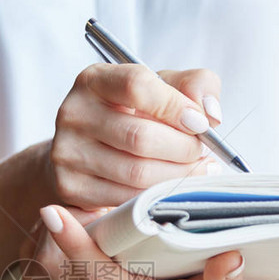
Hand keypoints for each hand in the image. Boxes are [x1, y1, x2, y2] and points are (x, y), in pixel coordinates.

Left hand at [21, 205, 253, 279]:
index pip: (96, 276)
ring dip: (44, 238)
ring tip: (71, 217)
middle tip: (75, 206)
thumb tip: (229, 259)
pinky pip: (34, 279)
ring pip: (38, 271)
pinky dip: (37, 251)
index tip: (55, 211)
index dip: (73, 242)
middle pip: (54, 269)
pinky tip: (57, 237)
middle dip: (53, 231)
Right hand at [48, 64, 223, 209]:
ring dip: (175, 176)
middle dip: (183, 149)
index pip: (137, 86)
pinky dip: (156, 197)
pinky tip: (170, 189)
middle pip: (139, 137)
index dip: (175, 106)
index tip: (200, 123)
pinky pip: (126, 198)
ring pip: (137, 173)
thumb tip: (210, 113)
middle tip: (202, 154)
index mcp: (94, 80)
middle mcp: (74, 113)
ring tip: (193, 171)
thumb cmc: (129, 116)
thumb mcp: (160, 89)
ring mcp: (68, 153)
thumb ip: (193, 86)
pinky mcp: (71, 187)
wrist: (84, 153)